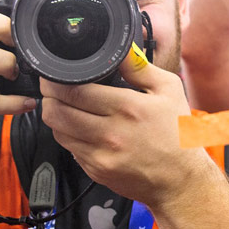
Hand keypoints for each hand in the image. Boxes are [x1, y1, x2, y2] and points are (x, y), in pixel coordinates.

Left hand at [40, 46, 214, 209]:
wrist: (180, 180)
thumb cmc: (178, 135)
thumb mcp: (169, 90)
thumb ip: (140, 67)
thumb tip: (121, 49)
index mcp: (127, 108)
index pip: (75, 91)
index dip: (56, 81)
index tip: (53, 75)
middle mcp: (110, 133)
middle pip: (57, 112)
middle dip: (48, 96)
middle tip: (51, 88)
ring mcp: (100, 155)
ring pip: (58, 131)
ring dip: (55, 115)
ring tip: (63, 105)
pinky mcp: (96, 170)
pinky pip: (70, 148)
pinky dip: (69, 135)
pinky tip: (79, 126)